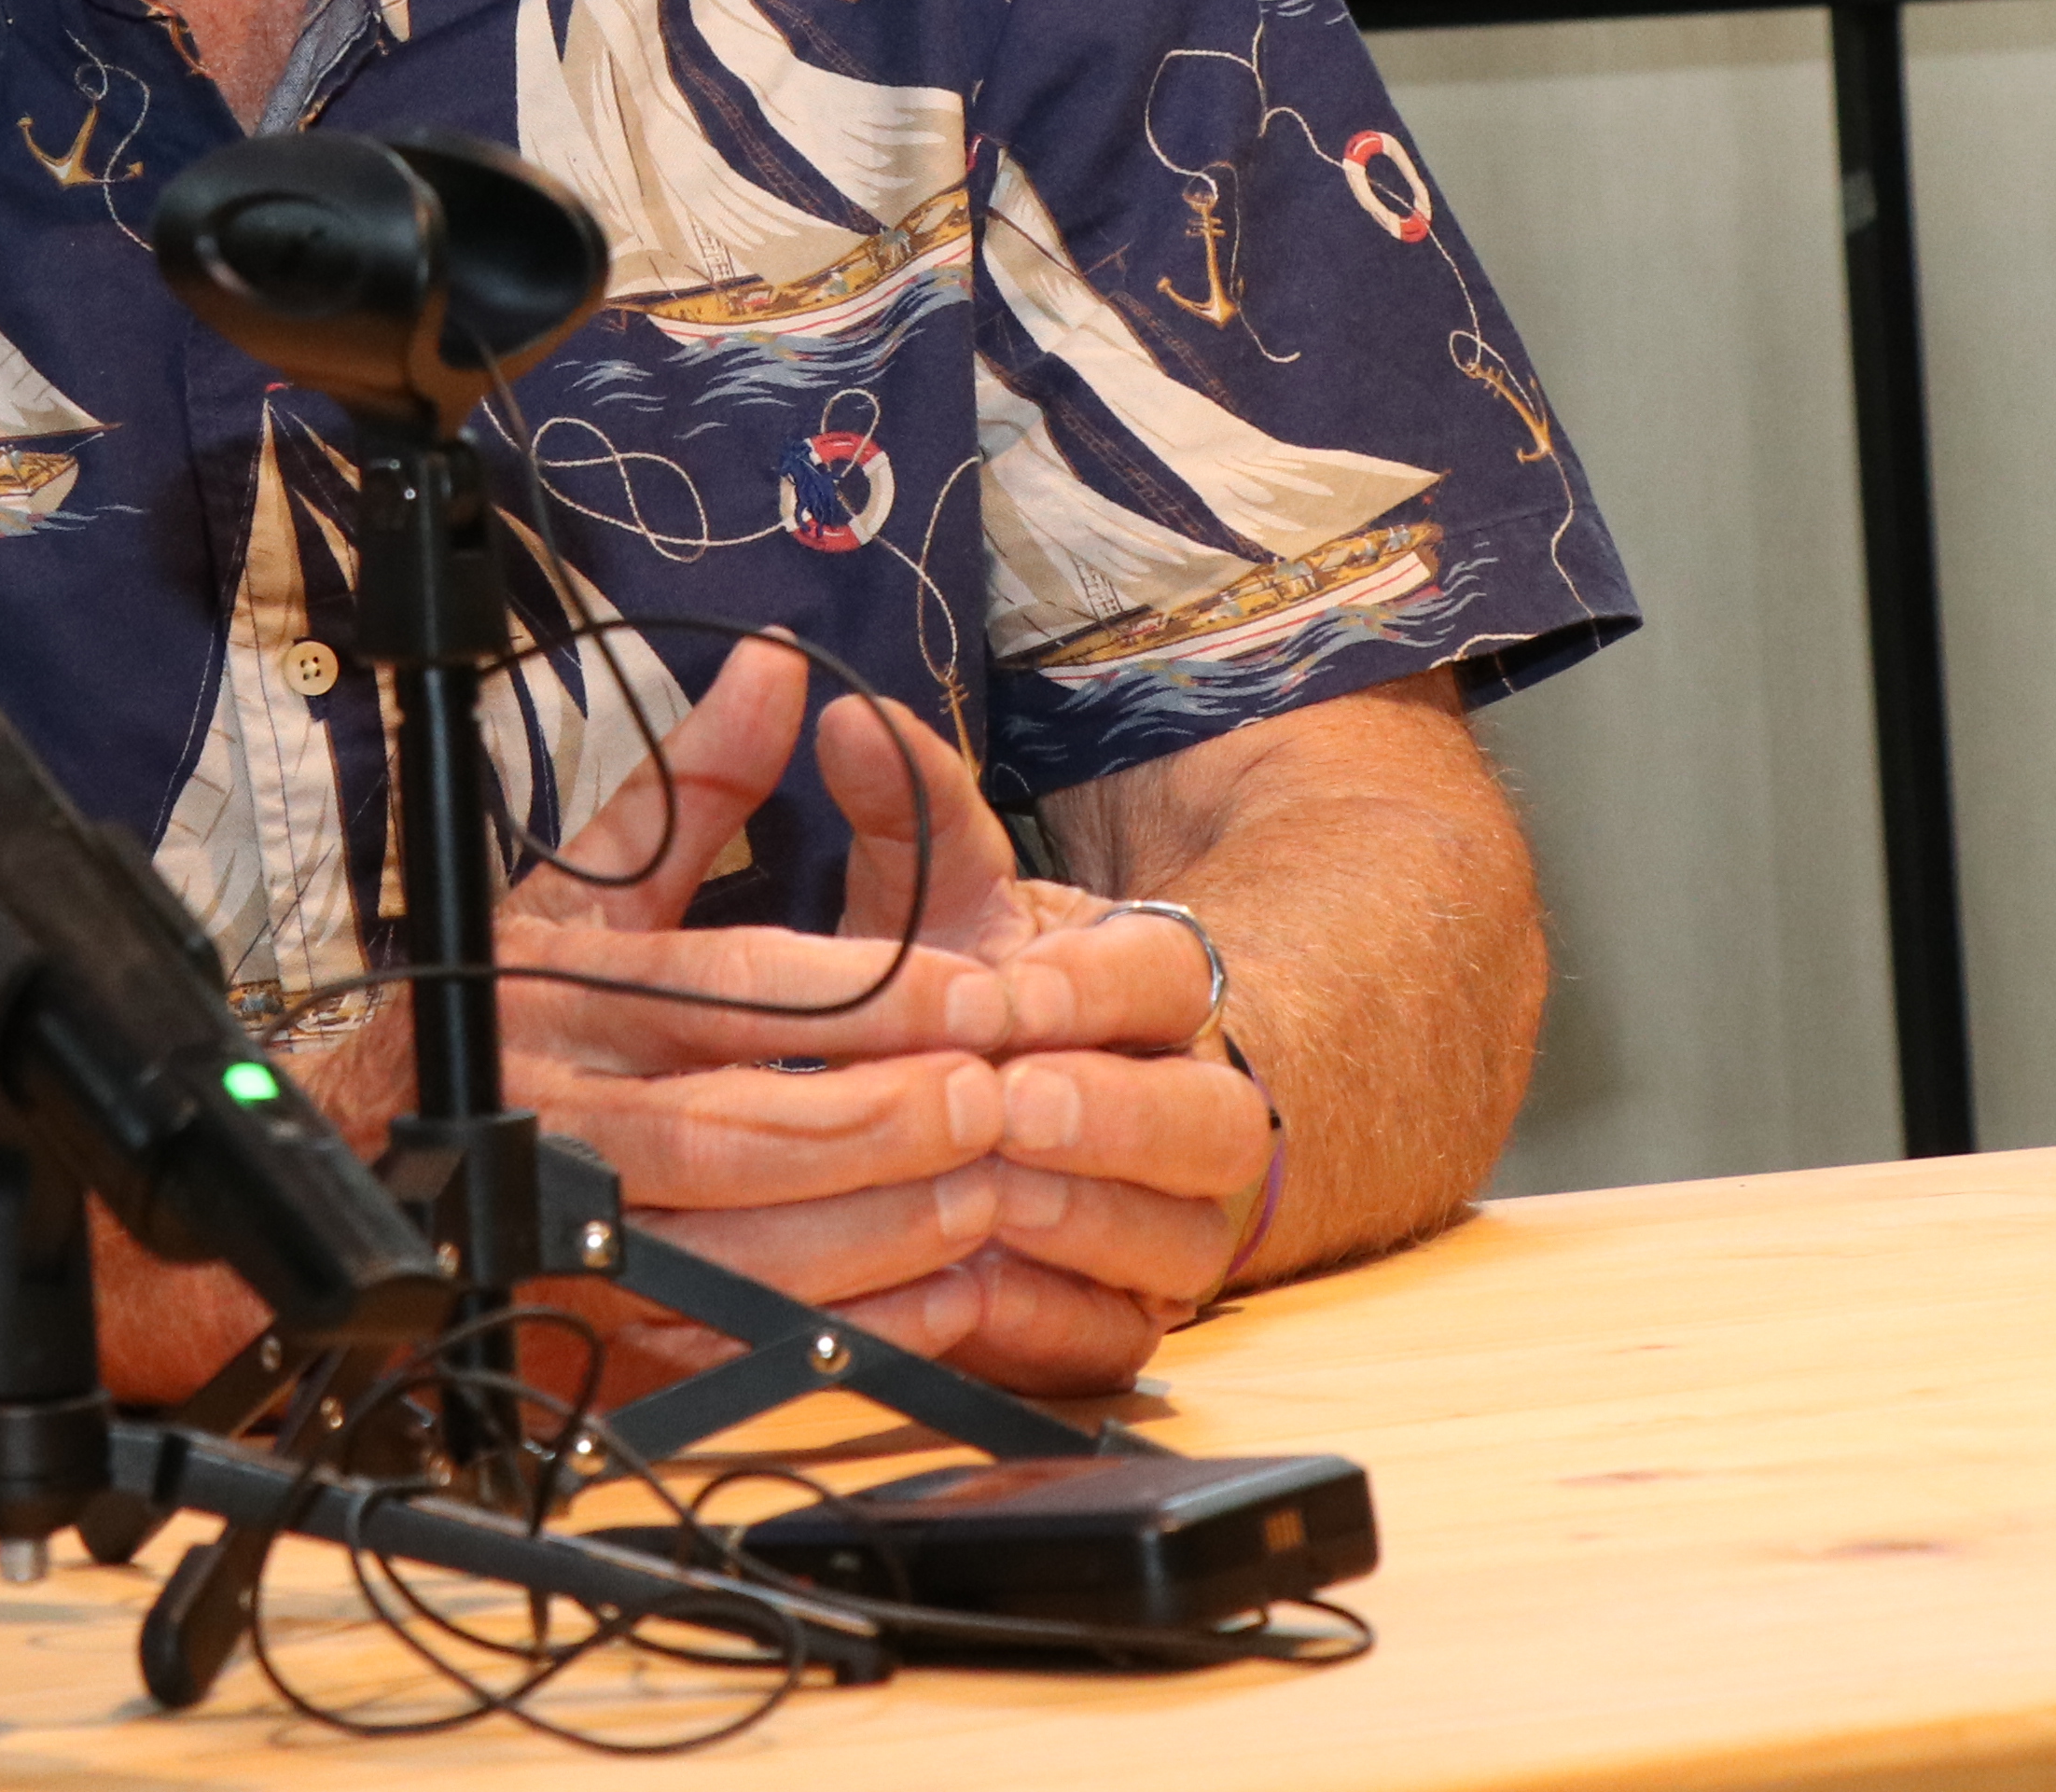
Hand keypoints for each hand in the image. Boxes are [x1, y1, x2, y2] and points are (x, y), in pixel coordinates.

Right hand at [485, 646, 1174, 1393]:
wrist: (361, 1163)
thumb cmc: (499, 1013)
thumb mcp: (582, 889)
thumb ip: (691, 785)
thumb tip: (778, 668)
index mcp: (563, 997)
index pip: (730, 995)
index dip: (865, 1001)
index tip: (980, 995)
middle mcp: (562, 1118)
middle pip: (740, 1131)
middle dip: (887, 1120)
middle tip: (1000, 1098)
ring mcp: (577, 1240)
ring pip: (745, 1251)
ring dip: (884, 1226)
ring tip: (988, 1182)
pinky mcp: (603, 1334)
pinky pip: (743, 1342)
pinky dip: (853, 1322)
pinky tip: (939, 1284)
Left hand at [809, 694, 1278, 1340]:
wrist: (1050, 1124)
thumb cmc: (989, 999)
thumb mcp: (951, 903)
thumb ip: (911, 814)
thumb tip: (843, 714)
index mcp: (1163, 998)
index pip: (1168, 979)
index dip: (1091, 988)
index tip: (1003, 992)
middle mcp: (1195, 1115)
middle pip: (1212, 1122)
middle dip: (1113, 1115)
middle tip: (1011, 1105)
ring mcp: (1176, 1232)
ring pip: (1177, 1241)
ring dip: (1080, 1219)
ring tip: (986, 1194)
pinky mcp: (1129, 1327)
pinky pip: (1117, 1343)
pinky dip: (1047, 1322)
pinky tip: (970, 1292)